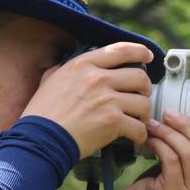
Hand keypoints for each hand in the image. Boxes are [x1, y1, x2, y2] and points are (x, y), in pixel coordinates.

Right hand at [21, 42, 153, 158]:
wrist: (40, 139)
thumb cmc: (41, 114)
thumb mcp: (49, 80)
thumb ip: (62, 70)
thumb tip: (65, 66)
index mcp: (83, 65)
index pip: (121, 50)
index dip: (140, 52)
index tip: (148, 57)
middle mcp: (97, 79)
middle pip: (140, 77)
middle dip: (145, 89)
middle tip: (141, 98)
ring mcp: (107, 100)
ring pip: (143, 102)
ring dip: (144, 114)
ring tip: (139, 121)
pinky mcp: (112, 122)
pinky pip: (139, 127)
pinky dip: (140, 134)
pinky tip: (135, 138)